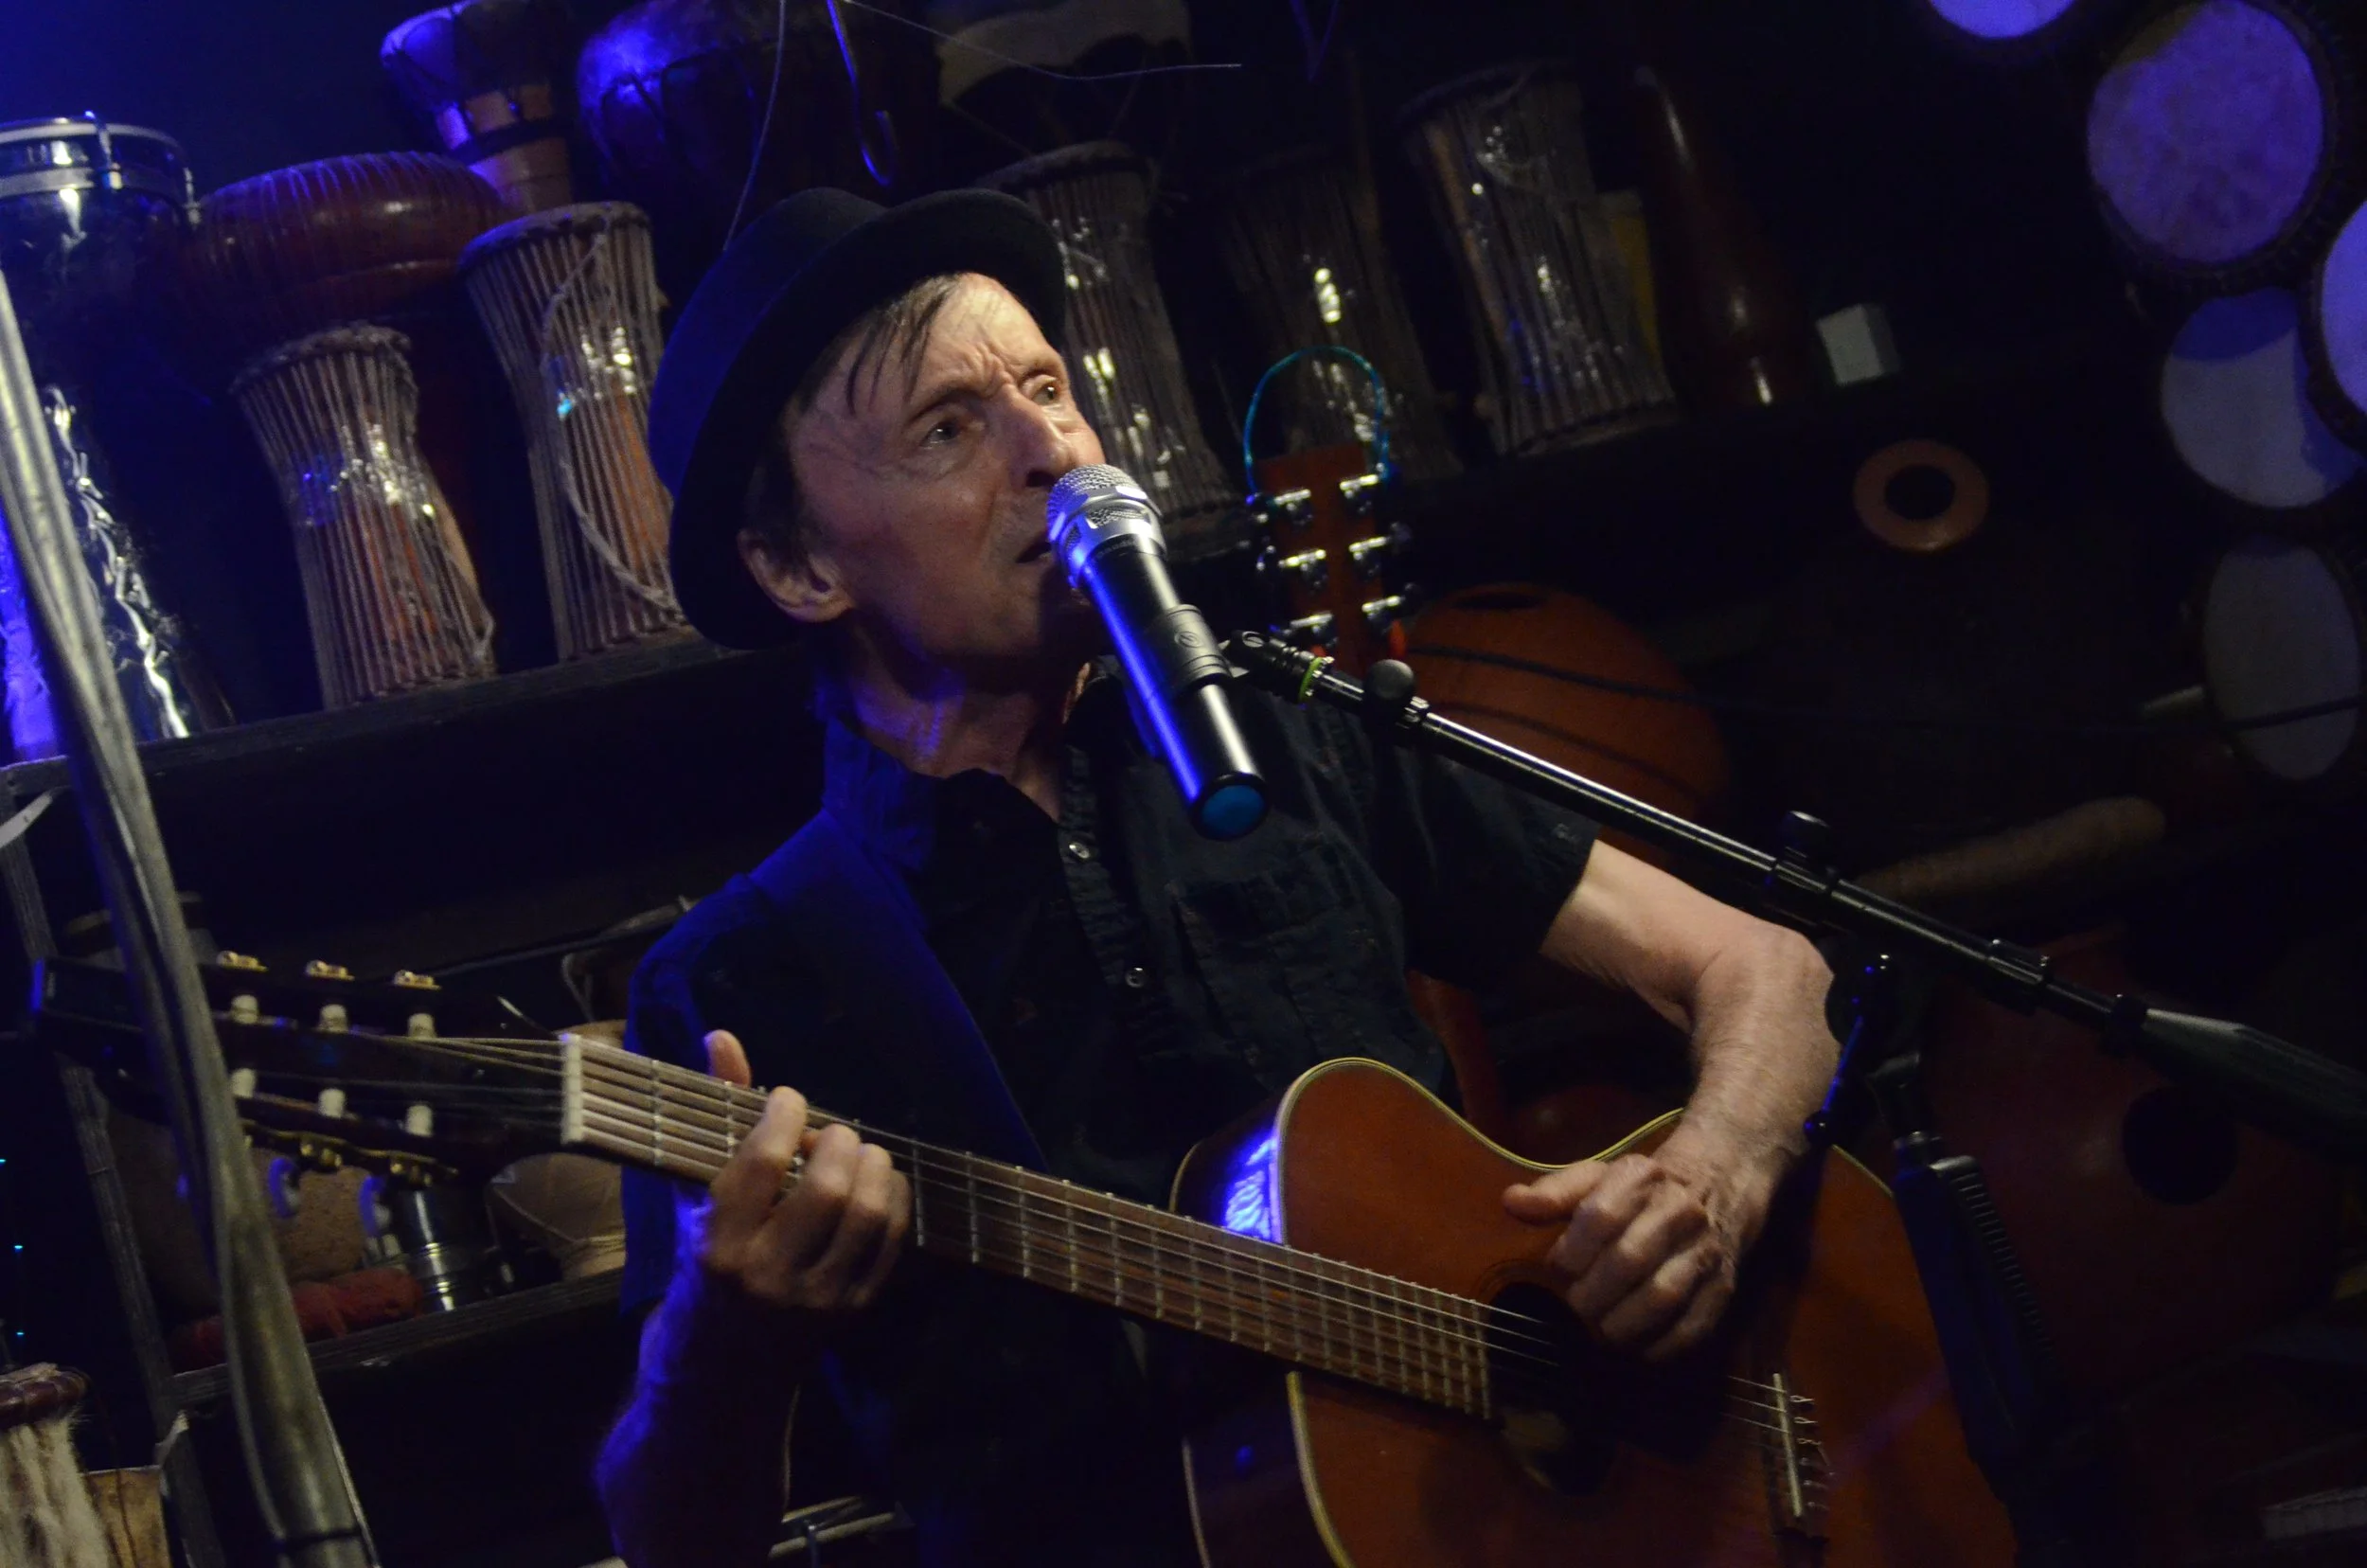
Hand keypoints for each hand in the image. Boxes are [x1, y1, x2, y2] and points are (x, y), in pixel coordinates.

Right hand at [692, 1029, 910, 1316]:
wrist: (717, 1378)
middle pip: (828, 1187)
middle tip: (828, 1134)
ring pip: (868, 1212)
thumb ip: (713, 1121)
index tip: (786, 1100)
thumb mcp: (692, 1204)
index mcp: (716, 1248)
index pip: (762, 1163)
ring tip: (856, 1155)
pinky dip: (894, 1199)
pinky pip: (892, 1240)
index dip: (783, 1114)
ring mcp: (818, 1298)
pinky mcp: (854, 1310)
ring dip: (873, 1165)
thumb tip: (722, 1037)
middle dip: (838, 1141)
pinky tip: (877, 1184)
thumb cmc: (697, 1275)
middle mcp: (769, 1275)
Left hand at [1501, 1133, 1779, 1360]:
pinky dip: (1662, 1346)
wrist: (1719, 1183)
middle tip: (1572, 1313)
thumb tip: (1512, 1203)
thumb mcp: (1598, 1176)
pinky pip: (1695, 1325)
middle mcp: (1678, 1212)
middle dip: (1593, 1295)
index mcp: (1640, 1179)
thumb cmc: (1642, 1189)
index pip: (1601, 1216)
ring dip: (1624, 1325)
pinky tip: (1635, 1351)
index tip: (1555, 1271)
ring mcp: (1705, 1251)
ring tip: (1598, 1337)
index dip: (1572, 1251)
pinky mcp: (1723, 1286)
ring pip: (1664, 1295)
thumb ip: (1554, 1192)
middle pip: (1631, 1259)